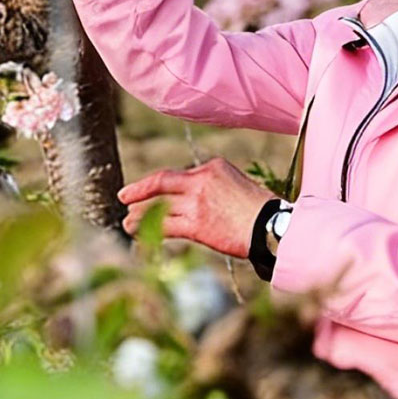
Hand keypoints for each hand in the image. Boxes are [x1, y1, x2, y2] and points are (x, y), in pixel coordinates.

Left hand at [119, 158, 275, 258]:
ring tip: (127, 221)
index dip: (159, 184)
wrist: (273, 227)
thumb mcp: (236, 184)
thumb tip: (193, 198)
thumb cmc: (260, 210)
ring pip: (159, 205)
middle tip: (123, 196)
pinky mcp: (196, 223)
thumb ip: (213, 186)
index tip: (147, 189)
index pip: (178, 174)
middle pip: (161, 182)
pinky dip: (147, 229)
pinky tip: (137, 232)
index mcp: (213, 166)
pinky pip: (164, 225)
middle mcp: (201, 179)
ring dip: (139, 213)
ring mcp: (197, 201)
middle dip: (139, 189)